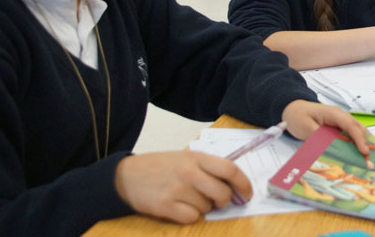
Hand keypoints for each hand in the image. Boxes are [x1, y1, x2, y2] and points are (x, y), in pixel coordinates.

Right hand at [114, 151, 251, 223]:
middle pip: (222, 193)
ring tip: (189, 199)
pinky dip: (190, 216)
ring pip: (207, 207)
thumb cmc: (161, 166)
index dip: (244, 183)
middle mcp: (189, 172)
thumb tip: (234, 184)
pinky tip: (180, 207)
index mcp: (197, 157)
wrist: (127, 175)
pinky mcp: (166, 206)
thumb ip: (207, 168)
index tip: (247, 193)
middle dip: (225, 201)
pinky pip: (191, 218)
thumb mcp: (185, 158)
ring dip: (204, 208)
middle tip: (218, 201)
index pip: (230, 169)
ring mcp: (177, 190)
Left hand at [282, 100, 368, 157]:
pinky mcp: (338, 127)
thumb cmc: (298, 116)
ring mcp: (340, 120)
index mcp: (333, 113)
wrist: (292, 109)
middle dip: (365, 142)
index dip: (359, 138)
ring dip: (362, 143)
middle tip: (370, 159)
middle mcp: (340, 115)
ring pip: (356, 131)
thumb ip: (319, 137)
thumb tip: (331, 148)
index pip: (350, 125)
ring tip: (368, 158)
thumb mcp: (306, 127)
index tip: (365, 151)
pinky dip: (355, 143)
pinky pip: (350, 134)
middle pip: (358, 128)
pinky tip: (358, 154)